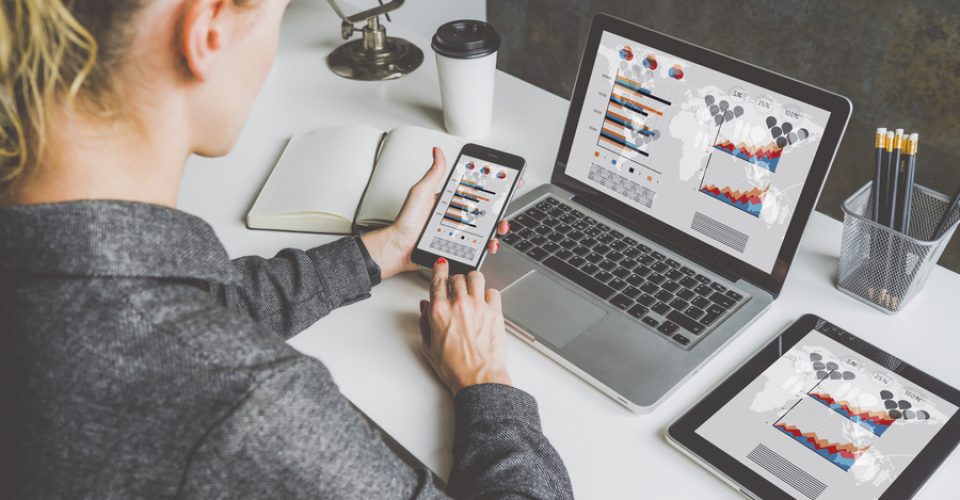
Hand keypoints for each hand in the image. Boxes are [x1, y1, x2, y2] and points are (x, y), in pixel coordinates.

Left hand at [360, 147, 512, 279]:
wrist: (399, 247)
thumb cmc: (406, 222)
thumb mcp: (421, 192)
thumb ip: (433, 174)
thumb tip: (437, 152)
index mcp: (450, 200)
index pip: (476, 189)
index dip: (493, 185)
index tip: (507, 179)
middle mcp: (456, 215)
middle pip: (486, 209)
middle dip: (500, 208)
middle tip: (504, 206)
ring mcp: (459, 232)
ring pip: (486, 229)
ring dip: (497, 228)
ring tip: (499, 227)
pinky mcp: (459, 247)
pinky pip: (477, 246)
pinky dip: (487, 246)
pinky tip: (488, 244)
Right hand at [418, 258, 511, 393]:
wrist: (479, 379)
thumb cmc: (455, 368)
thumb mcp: (428, 347)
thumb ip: (424, 323)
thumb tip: (424, 307)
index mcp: (439, 311)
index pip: (438, 279)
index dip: (439, 268)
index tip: (441, 264)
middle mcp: (459, 305)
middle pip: (457, 277)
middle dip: (456, 280)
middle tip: (457, 287)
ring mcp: (478, 306)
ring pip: (476, 277)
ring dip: (472, 281)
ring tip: (472, 289)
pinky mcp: (495, 312)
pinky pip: (493, 292)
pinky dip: (489, 295)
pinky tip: (485, 303)